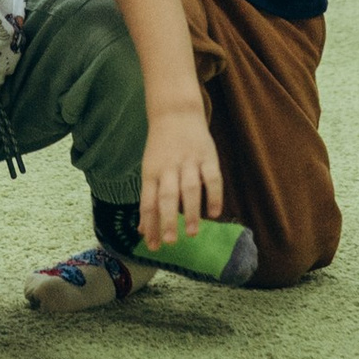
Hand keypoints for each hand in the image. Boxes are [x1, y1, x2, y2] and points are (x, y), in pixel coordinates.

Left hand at [137, 111, 223, 252]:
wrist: (175, 112)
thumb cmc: (161, 149)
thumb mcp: (150, 170)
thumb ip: (149, 200)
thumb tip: (142, 231)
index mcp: (151, 172)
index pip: (148, 201)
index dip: (150, 224)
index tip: (152, 246)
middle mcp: (169, 168)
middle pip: (167, 195)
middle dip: (168, 219)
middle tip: (170, 242)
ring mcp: (189, 161)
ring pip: (190, 188)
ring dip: (192, 211)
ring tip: (192, 233)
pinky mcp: (208, 156)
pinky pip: (212, 177)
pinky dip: (214, 195)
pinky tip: (215, 213)